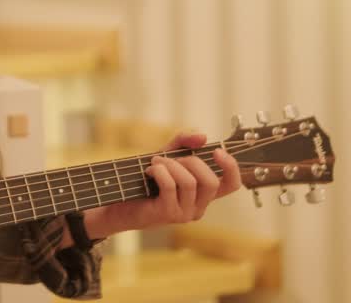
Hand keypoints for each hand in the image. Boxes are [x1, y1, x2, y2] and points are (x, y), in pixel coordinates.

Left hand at [83, 132, 240, 238]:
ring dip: (170, 165)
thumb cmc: (145, 178)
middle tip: (170, 158)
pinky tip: (150, 170)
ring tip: (155, 162)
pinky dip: (159, 171)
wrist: (119, 198)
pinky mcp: (167, 214)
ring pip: (190, 182)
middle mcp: (198, 207)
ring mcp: (184, 213)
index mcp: (202, 194)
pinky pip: (170, 186)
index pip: (231, 185)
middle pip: (210, 181)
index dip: (231, 167)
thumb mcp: (166, 156)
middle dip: (190, 161)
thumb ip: (183, 143)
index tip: (217, 151)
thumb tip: (202, 136)